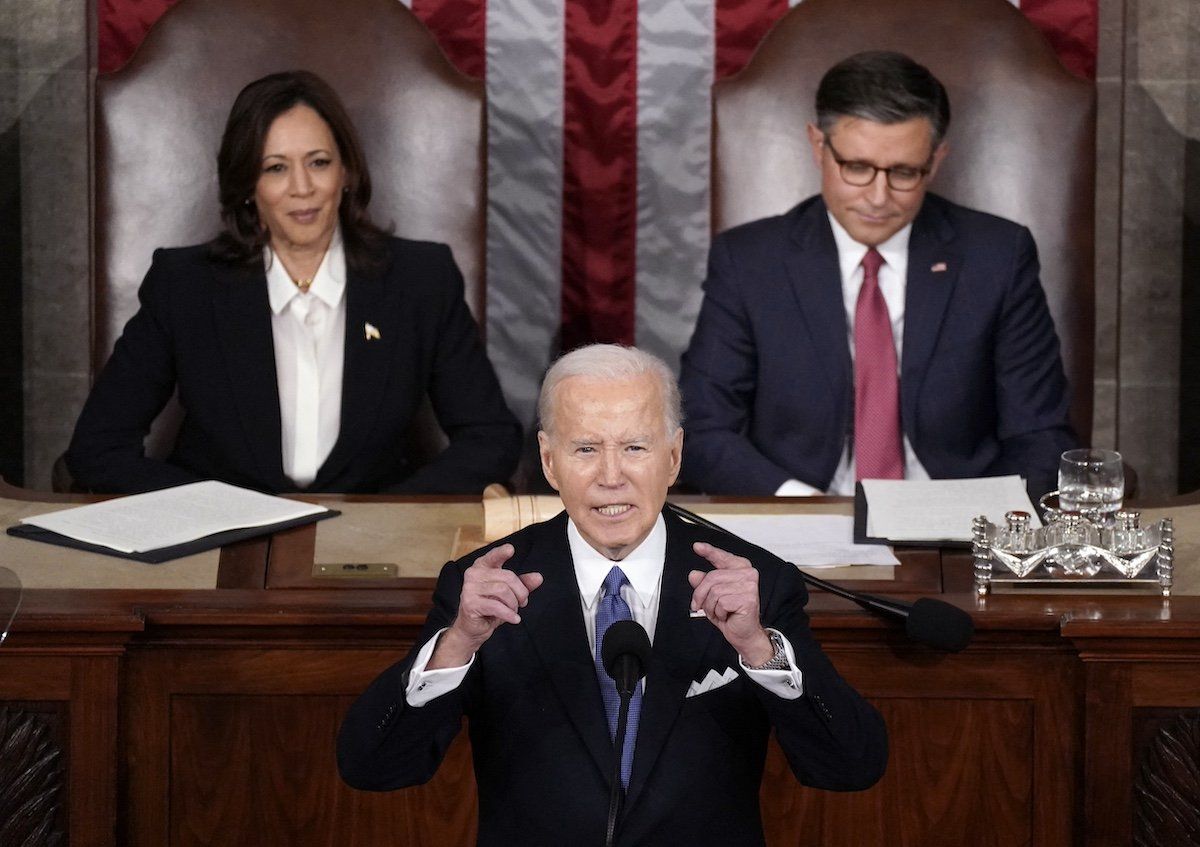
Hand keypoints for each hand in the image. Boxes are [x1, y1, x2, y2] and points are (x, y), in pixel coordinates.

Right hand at [428, 544, 542, 668]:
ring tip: (514, 611)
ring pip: (503, 591)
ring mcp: (469, 588)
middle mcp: (473, 574)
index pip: (493, 556)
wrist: (473, 628)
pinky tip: (515, 619)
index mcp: (482, 567)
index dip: (501, 552)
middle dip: (520, 592)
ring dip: (513, 604)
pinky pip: (496, 606)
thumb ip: (523, 584)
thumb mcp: (509, 594)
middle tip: (522, 602)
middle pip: (507, 577)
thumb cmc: (490, 607)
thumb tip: (538, 577)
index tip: (511, 549)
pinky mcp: (470, 603)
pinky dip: (509, 614)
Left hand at [688, 542, 772, 665]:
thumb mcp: (712, 597)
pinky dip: (718, 613)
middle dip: (701, 595)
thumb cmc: (731, 614)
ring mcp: (749, 585)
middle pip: (711, 577)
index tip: (697, 547)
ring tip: (719, 612)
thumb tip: (694, 574)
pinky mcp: (748, 598)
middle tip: (702, 606)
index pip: (722, 557)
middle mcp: (748, 574)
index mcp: (740, 568)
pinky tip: (727, 615)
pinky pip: (720, 603)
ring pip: (714, 591)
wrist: (744, 634)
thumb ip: (704, 584)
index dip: (709, 551)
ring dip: (711, 606)